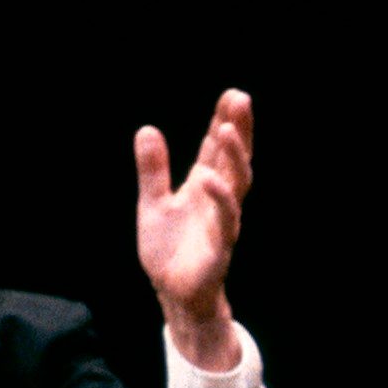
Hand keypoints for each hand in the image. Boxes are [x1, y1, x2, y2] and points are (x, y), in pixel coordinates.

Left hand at [134, 89, 252, 363]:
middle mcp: (219, 199)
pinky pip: (224, 220)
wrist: (172, 293)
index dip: (224, 122)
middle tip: (240, 98)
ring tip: (226, 129)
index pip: (217, 149)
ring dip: (234, 156)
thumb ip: (153, 169)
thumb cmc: (169, 249)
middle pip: (234, 158)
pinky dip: (219, 198)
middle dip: (239, 129)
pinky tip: (208, 177)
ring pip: (236, 183)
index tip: (231, 95)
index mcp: (204, 187)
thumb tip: (146, 129)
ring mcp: (222, 221)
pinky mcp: (219, 247)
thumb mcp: (153, 202)